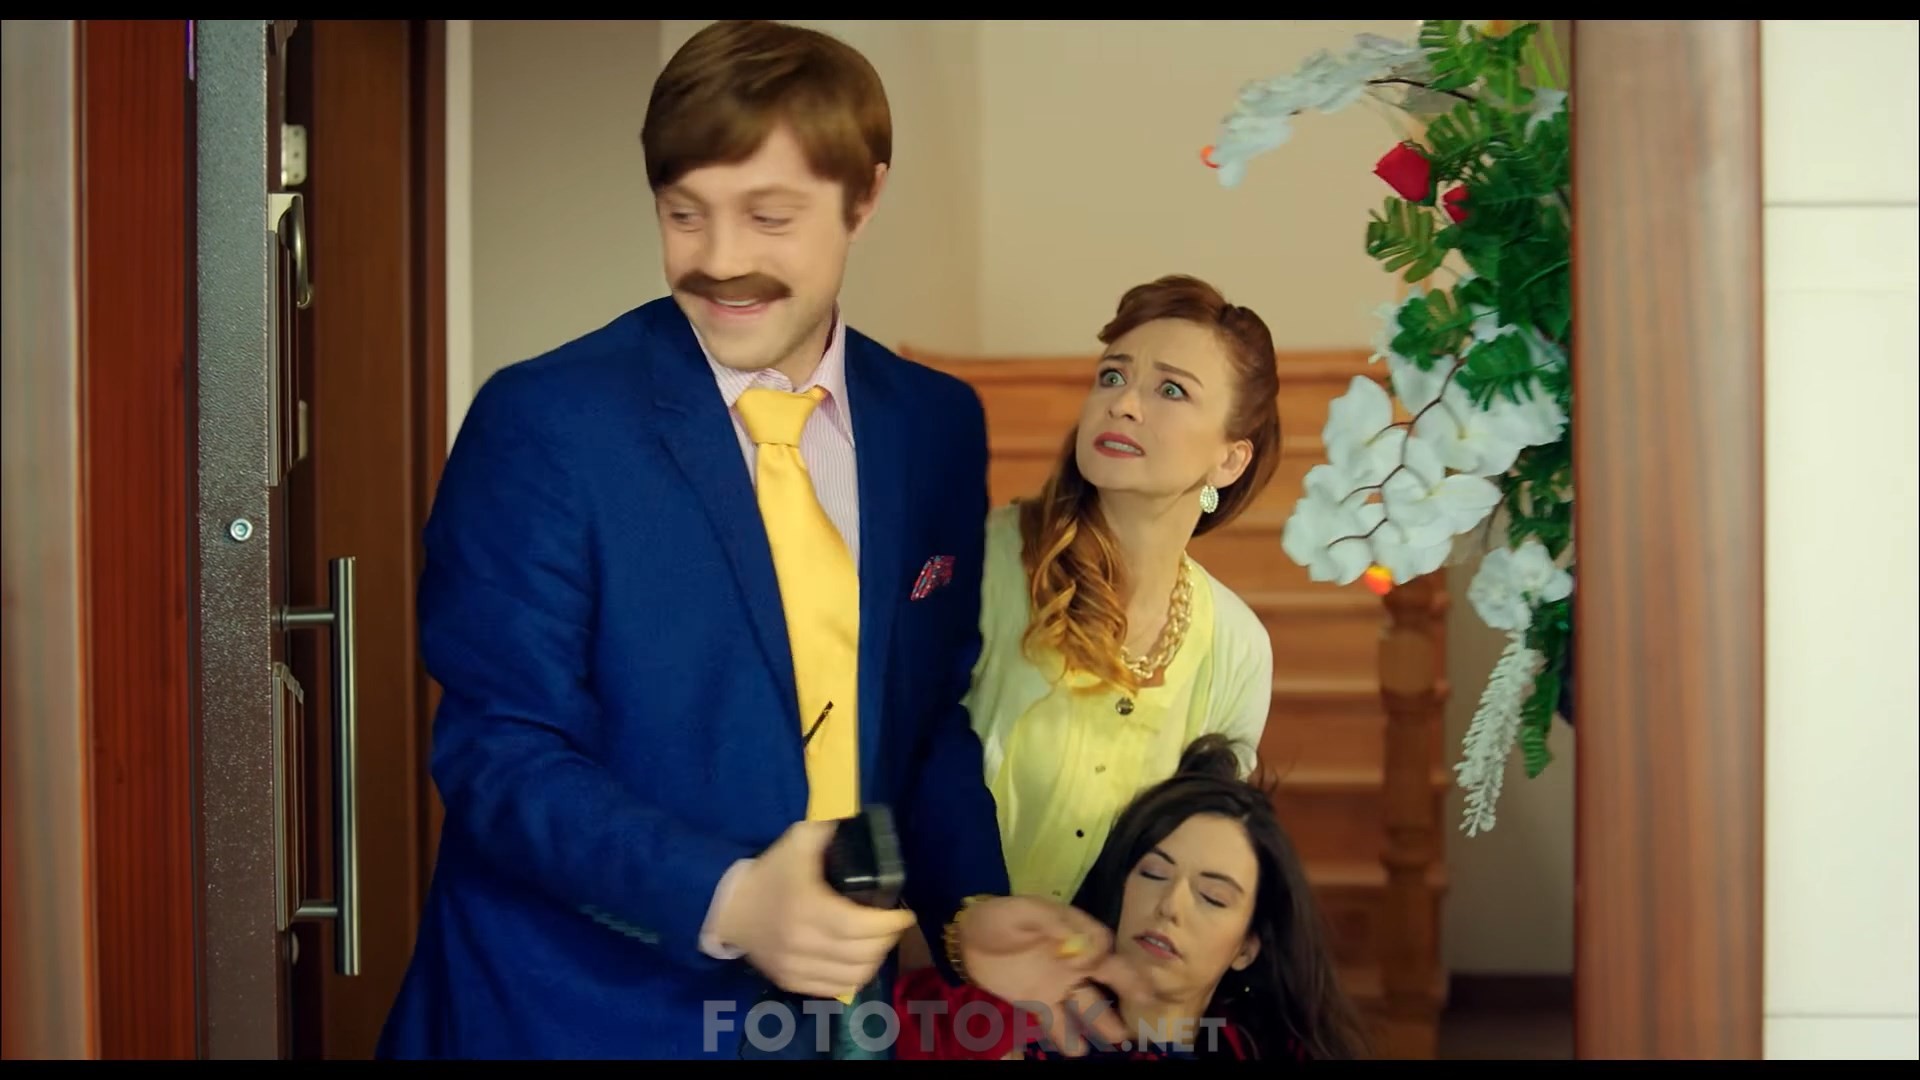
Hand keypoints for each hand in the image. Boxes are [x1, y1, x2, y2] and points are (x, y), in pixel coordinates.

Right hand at [711, 820, 916, 998]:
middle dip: (887, 939)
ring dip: (874, 959)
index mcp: (806, 907)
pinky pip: (835, 988)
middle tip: (893, 925)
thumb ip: (825, 829)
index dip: (888, 923)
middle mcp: (801, 942)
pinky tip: (859, 960)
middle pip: (861, 952)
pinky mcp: (790, 981)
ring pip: (852, 975)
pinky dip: (854, 977)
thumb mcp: (794, 843)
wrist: (729, 908)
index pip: (858, 925)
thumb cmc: (768, 874)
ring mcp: (795, 966)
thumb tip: (854, 816)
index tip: (904, 914)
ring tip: (880, 942)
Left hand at [955, 896, 1148, 1055]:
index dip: (1106, 954)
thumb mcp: (1026, 910)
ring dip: (1105, 1020)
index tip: (1103, 961)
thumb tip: (1084, 941)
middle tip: (1146, 1001)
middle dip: (1129, 987)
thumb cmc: (1000, 917)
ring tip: (1119, 1037)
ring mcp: (1059, 983)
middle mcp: (1074, 960)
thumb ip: (1054, 922)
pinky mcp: (1039, 1002)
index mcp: (1074, 932)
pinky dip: (1068, 1037)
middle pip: (1108, 975)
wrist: (967, 936)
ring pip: (1089, 1004)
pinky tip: (1078, 1050)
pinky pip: (1058, 1022)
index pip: (1102, 943)